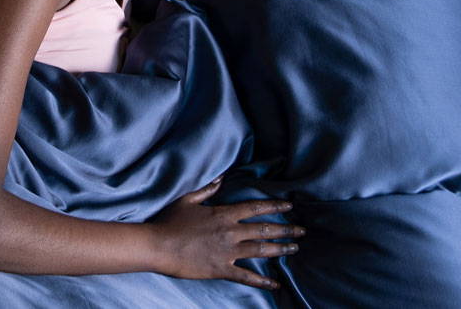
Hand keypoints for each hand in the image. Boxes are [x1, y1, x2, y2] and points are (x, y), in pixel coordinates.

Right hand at [147, 176, 303, 289]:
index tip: (289, 206)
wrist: (159, 246)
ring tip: (294, 248)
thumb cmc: (171, 221)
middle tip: (301, 231)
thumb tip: (221, 178)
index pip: (254, 208)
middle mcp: (230, 232)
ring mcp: (227, 252)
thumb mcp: (189, 200)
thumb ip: (207, 190)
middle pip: (263, 229)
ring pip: (260, 250)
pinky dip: (262, 280)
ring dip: (279, 249)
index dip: (273, 206)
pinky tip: (276, 283)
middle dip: (285, 229)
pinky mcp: (221, 269)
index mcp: (223, 214)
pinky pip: (246, 277)